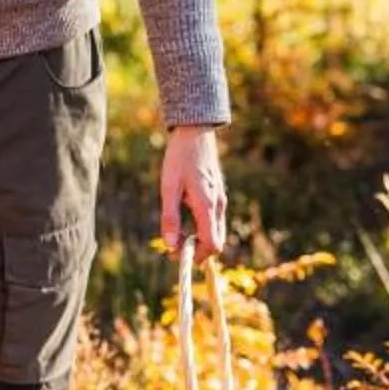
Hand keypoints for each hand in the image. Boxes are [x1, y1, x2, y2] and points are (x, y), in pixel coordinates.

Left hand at [159, 123, 226, 260]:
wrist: (195, 133)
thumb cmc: (179, 159)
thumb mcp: (169, 188)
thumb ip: (170, 218)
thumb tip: (170, 245)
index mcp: (207, 205)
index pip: (211, 244)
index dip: (196, 256)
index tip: (176, 255)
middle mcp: (218, 205)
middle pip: (216, 243)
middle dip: (197, 251)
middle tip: (173, 248)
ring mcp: (220, 201)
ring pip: (216, 233)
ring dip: (199, 241)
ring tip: (176, 233)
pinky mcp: (218, 196)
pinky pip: (214, 222)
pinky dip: (202, 230)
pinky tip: (185, 220)